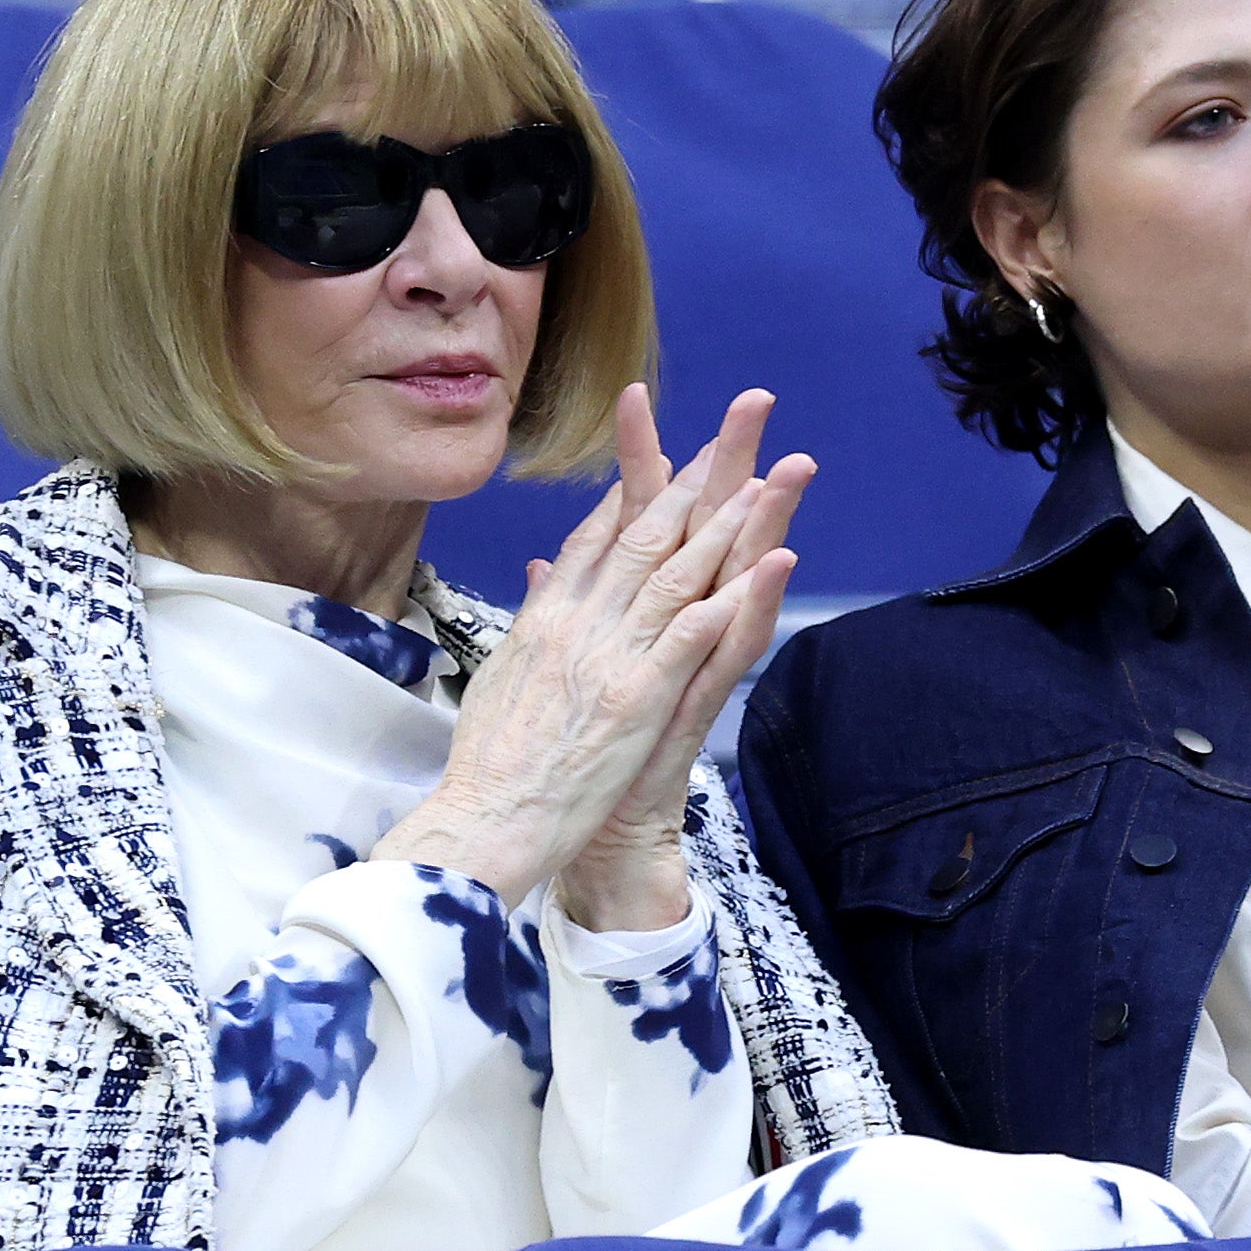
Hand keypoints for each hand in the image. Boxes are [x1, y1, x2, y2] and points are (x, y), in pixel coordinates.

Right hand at [372, 385, 803, 911]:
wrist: (480, 821)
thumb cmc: (487, 766)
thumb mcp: (500, 681)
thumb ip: (529, 628)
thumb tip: (540, 588)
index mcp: (547, 619)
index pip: (597, 539)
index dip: (636, 491)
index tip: (666, 452)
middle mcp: (578, 622)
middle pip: (645, 534)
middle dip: (694, 478)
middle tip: (734, 430)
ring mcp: (610, 655)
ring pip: (678, 571)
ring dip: (727, 521)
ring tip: (769, 477)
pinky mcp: (638, 695)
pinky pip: (693, 634)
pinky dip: (733, 595)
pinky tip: (769, 564)